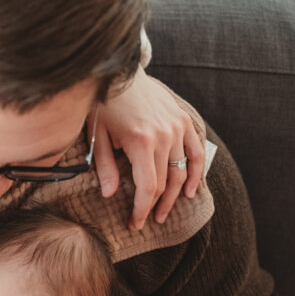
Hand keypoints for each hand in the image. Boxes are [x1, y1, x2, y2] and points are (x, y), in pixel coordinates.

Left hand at [94, 67, 204, 229]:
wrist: (120, 72)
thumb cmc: (103, 105)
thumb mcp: (97, 136)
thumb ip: (106, 166)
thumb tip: (110, 195)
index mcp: (140, 141)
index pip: (148, 186)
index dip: (142, 209)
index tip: (134, 223)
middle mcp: (164, 135)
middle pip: (165, 182)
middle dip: (155, 206)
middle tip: (146, 221)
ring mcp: (177, 127)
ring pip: (182, 171)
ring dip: (175, 195)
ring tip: (164, 212)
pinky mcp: (184, 120)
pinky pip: (196, 151)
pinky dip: (196, 172)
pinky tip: (189, 191)